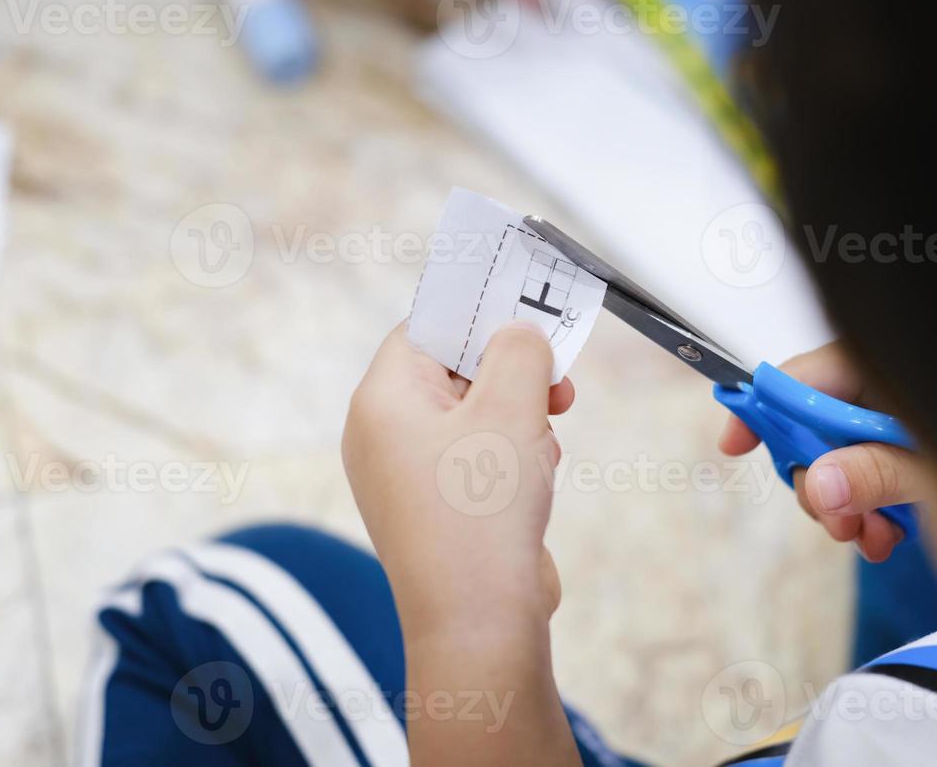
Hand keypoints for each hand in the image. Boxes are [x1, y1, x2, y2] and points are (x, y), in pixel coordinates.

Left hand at [343, 321, 581, 766]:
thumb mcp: (511, 409)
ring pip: (471, 415)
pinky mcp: (435, 509)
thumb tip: (519, 335)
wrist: (478, 622)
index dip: (476, 317)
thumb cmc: (481, 514)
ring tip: (542, 445)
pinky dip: (510, 455)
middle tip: (555, 382)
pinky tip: (535, 478)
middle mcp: (382, 436)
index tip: (525, 313)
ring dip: (518, 418)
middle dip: (510, 375)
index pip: (424, 329)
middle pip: (452, 371)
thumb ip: (518, 352)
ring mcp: (406, 476)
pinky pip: (474, 458)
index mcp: (382, 401)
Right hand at [717, 341, 923, 562]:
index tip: (735, 445)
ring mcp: (889, 432)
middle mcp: (879, 399)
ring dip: (844, 510)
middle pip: (812, 432)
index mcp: (882, 375)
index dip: (763, 408)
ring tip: (872, 536)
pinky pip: (863, 487)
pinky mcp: (904, 463)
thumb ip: (878, 471)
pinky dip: (868, 516)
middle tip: (838, 522)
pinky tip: (886, 537)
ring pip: (835, 467)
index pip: (803, 379)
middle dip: (817, 484)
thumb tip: (819, 485)